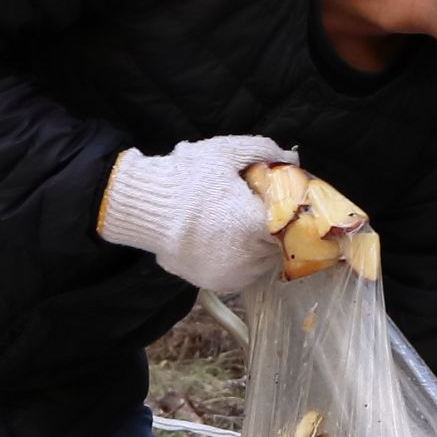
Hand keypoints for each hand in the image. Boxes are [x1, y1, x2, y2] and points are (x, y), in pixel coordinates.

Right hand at [97, 135, 297, 293]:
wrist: (144, 206)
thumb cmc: (186, 177)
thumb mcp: (225, 153)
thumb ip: (264, 152)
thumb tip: (292, 157)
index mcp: (255, 224)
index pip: (292, 227)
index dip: (291, 216)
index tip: (284, 205)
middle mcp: (247, 256)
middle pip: (279, 246)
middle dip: (274, 231)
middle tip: (258, 213)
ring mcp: (232, 274)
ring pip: (263, 263)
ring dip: (259, 248)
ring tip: (241, 227)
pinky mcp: (216, 284)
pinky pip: (242, 275)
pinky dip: (241, 262)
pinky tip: (227, 242)